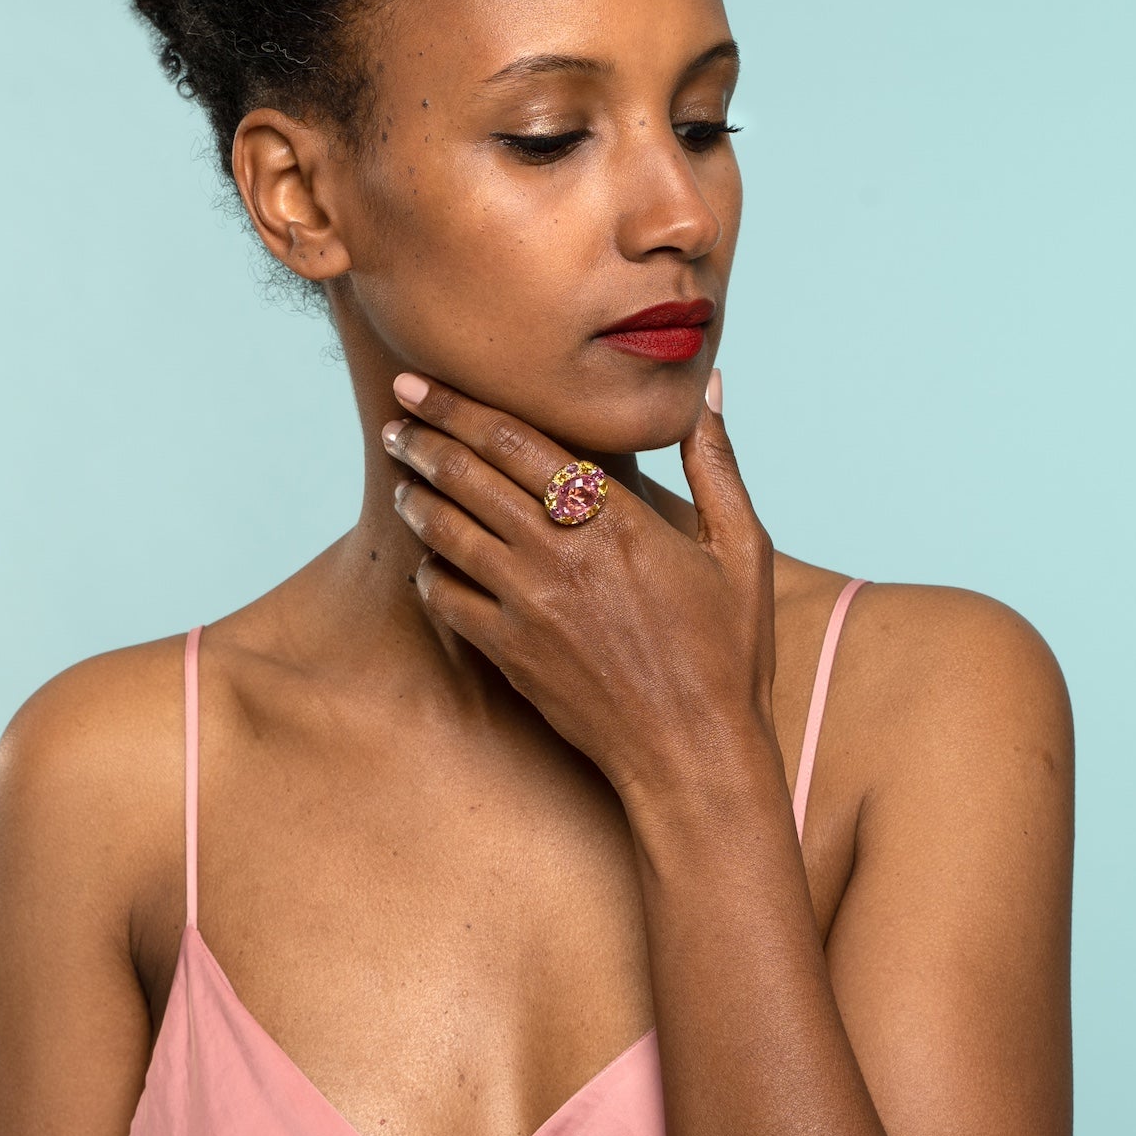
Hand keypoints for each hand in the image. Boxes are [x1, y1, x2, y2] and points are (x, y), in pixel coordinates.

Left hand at [381, 368, 776, 805]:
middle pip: (469, 477)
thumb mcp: (741, 548)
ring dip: (417, 498)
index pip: (516, 441)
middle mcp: (560, 553)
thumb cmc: (727, 651)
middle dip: (423, 440)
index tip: (421, 383)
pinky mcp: (510, 652)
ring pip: (449, 533)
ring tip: (400, 478)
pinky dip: (428, 573)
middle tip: (394, 420)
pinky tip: (424, 559)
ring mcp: (528, 605)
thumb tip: (707, 387)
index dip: (458, 407)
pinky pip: (448, 600)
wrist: (695, 752)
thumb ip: (715, 462)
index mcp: (614, 516)